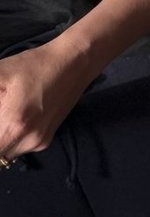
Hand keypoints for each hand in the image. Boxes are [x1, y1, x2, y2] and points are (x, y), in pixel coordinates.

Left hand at [0, 41, 93, 159]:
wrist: (75, 62)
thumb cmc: (34, 65)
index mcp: (12, 124)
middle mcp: (26, 141)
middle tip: (1, 108)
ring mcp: (37, 144)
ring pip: (3, 155)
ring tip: (4, 112)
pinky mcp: (44, 141)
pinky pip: (16, 148)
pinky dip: (6, 138)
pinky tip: (11, 117)